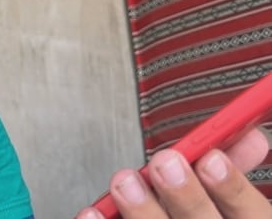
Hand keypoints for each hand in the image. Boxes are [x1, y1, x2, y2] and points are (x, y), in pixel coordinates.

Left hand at [77, 128, 270, 217]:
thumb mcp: (232, 211)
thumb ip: (229, 176)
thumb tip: (246, 136)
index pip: (253, 216)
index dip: (233, 189)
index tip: (211, 159)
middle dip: (186, 196)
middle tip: (165, 164)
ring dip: (142, 211)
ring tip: (125, 183)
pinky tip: (93, 213)